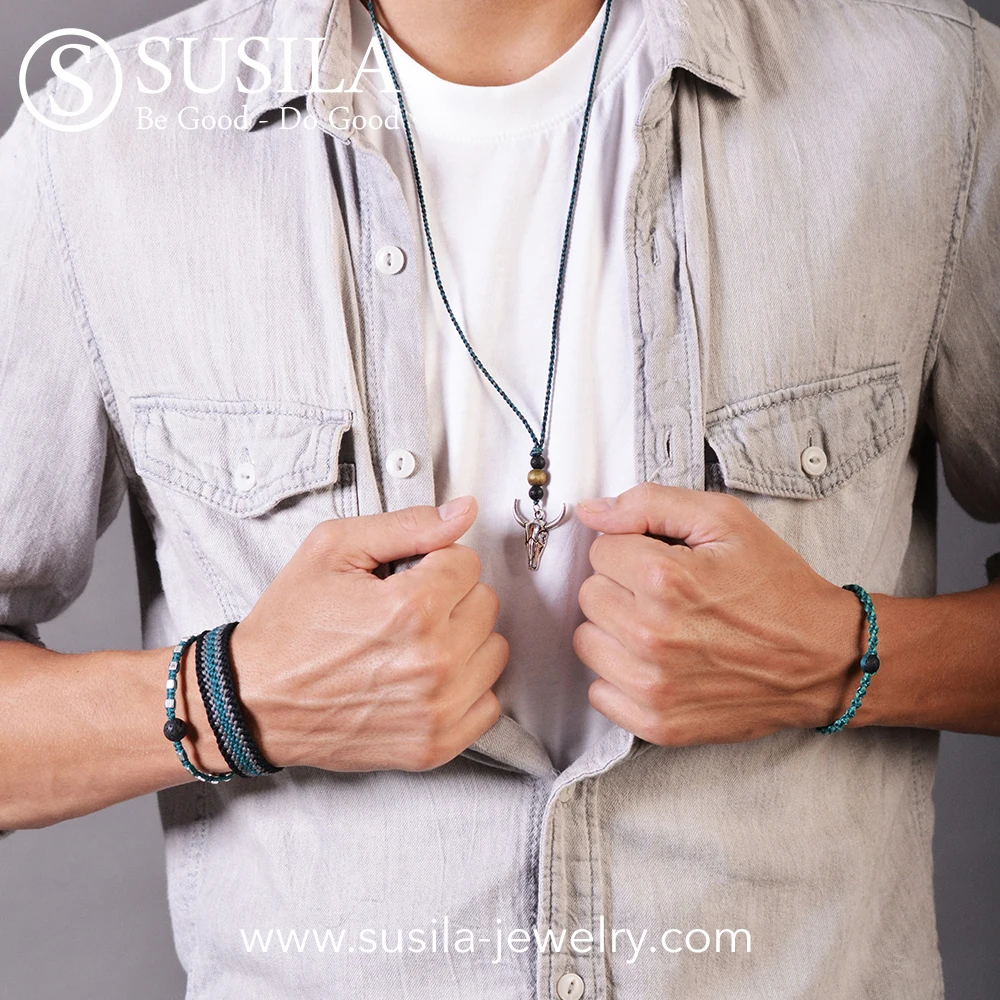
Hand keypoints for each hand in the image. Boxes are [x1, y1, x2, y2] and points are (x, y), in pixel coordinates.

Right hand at [215, 497, 505, 771]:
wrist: (253, 702)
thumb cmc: (289, 626)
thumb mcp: (334, 550)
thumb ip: (408, 525)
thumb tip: (464, 511)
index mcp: (412, 607)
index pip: (468, 563)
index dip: (436, 563)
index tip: (408, 578)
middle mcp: (434, 661)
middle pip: (485, 605)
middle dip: (451, 599)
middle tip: (407, 610)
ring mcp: (437, 708)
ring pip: (493, 651)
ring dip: (464, 642)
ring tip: (417, 644)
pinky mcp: (435, 745)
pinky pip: (488, 704)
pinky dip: (466, 690)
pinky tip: (429, 680)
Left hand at [574, 483, 863, 745]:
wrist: (824, 657)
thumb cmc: (777, 587)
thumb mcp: (724, 520)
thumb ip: (650, 504)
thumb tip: (591, 511)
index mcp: (665, 579)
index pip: (600, 551)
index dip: (632, 550)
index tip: (662, 560)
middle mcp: (652, 634)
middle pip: (590, 595)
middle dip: (621, 587)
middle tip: (666, 594)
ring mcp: (653, 684)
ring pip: (587, 641)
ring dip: (615, 631)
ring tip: (662, 626)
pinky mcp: (658, 723)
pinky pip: (600, 692)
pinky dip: (620, 677)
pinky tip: (657, 663)